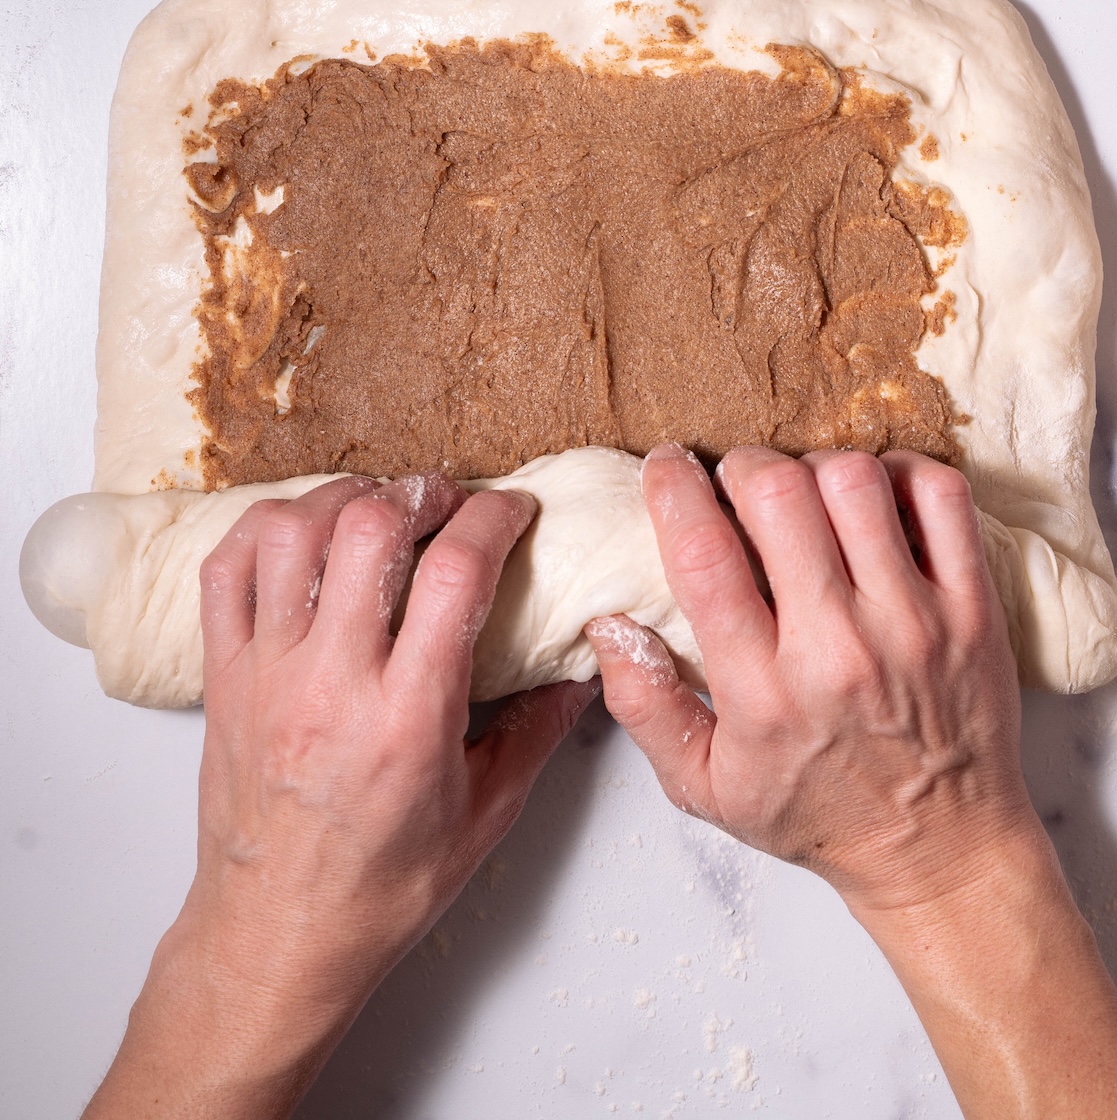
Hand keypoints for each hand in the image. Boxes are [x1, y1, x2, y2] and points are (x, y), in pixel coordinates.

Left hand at [86, 474, 596, 1119]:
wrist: (275, 936)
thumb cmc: (380, 890)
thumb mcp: (485, 816)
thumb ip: (537, 731)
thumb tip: (581, 669)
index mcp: (407, 718)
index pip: (456, 574)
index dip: (495, 518)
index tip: (514, 510)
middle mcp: (331, 683)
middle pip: (370, 530)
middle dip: (423, 493)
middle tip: (450, 503)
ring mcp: (267, 673)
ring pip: (293, 533)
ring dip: (346, 498)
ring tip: (381, 509)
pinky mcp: (222, 676)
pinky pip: (226, 569)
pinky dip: (266, 529)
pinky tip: (304, 532)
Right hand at [587, 443, 1032, 918]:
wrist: (941, 849)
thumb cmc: (820, 812)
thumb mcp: (704, 786)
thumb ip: (644, 705)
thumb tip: (607, 623)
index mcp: (763, 691)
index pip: (704, 554)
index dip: (673, 489)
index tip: (665, 467)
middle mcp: (838, 648)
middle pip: (778, 495)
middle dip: (742, 467)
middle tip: (737, 482)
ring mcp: (914, 622)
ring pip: (855, 481)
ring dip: (815, 467)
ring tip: (805, 493)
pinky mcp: (972, 608)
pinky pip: (940, 497)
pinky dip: (900, 471)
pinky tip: (873, 495)